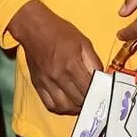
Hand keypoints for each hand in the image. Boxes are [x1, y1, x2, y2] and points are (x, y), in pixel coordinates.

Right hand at [8, 0, 101, 114]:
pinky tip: (67, 103)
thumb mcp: (83, 41)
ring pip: (65, 107)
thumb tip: (102, 78)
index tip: (102, 92)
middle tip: (93, 97)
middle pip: (78, 100)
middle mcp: (59, 76)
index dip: (98, 92)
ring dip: (75, 108)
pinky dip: (61, 108)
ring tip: (80, 102)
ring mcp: (47, 82)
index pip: (89, 88)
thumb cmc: (60, 32)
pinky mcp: (38, 84)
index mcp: (72, 63)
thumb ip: (93, 61)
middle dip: (88, 100)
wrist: (33, 28)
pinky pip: (50, 105)